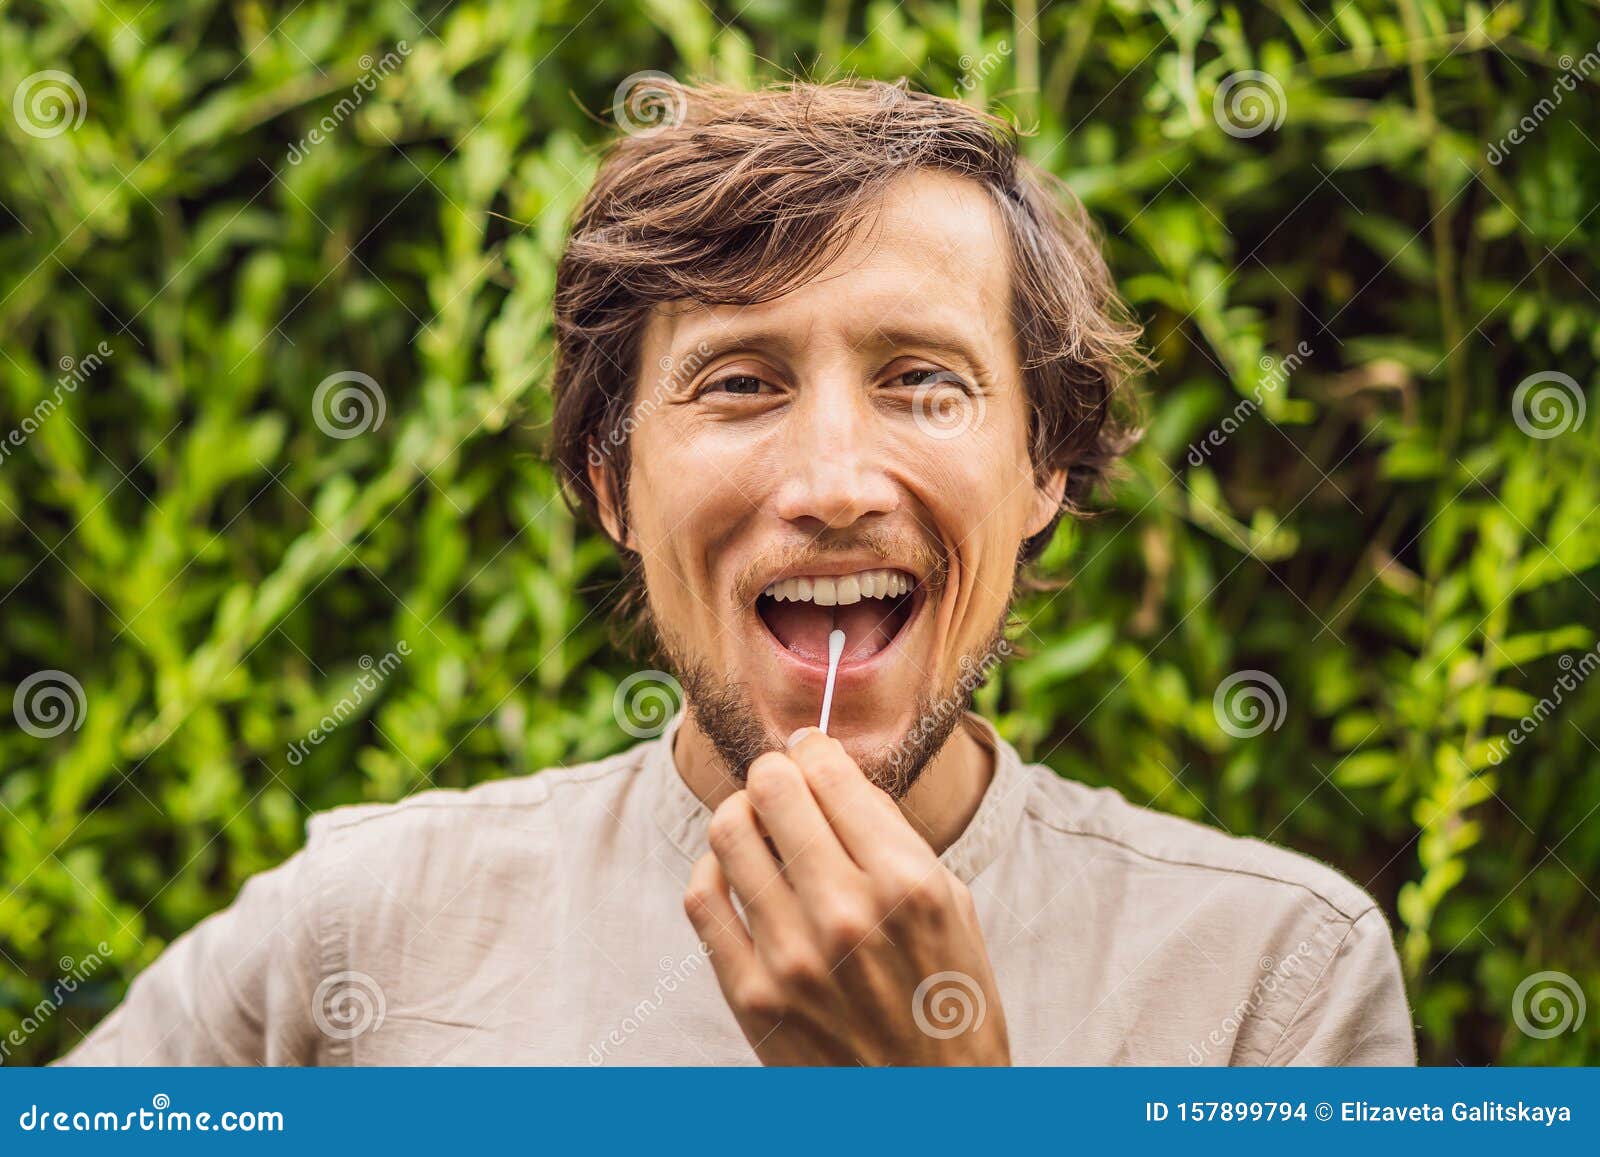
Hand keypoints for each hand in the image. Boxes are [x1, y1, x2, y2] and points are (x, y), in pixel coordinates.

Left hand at [683, 729, 1009, 1065]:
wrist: (931, 1109)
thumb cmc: (949, 1000)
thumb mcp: (951, 905)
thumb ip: (891, 836)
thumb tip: (830, 772)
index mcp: (906, 884)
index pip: (827, 771)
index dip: (813, 747)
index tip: (810, 749)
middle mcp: (845, 914)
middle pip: (771, 789)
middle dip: (775, 771)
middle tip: (782, 780)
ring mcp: (790, 958)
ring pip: (728, 832)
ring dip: (742, 813)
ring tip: (761, 824)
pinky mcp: (750, 996)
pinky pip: (702, 896)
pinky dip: (713, 868)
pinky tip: (738, 872)